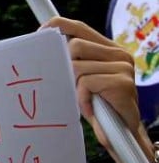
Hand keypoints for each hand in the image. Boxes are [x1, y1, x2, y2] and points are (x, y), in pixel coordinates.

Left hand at [40, 16, 145, 155]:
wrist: (123, 135)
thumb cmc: (98, 104)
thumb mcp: (83, 78)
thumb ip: (72, 60)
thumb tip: (42, 44)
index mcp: (110, 48)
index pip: (79, 28)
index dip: (57, 27)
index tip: (40, 34)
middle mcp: (119, 54)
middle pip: (74, 46)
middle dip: (64, 66)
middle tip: (69, 85)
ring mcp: (123, 68)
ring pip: (77, 67)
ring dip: (73, 87)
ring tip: (84, 100)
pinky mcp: (122, 83)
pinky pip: (85, 83)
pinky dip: (82, 98)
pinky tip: (91, 108)